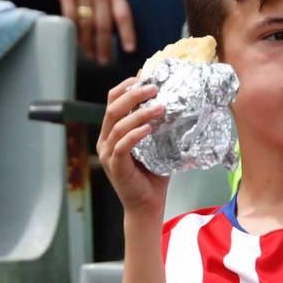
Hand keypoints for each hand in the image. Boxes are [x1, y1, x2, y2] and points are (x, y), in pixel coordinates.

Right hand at [51, 0, 136, 64]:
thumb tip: (118, 23)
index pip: (124, 15)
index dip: (127, 33)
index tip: (129, 49)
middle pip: (104, 25)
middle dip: (105, 46)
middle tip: (104, 61)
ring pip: (87, 24)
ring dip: (89, 43)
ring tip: (91, 56)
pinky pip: (71, 17)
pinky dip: (74, 32)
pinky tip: (76, 42)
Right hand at [96, 78, 167, 214]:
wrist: (147, 205)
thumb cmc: (153, 175)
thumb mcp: (156, 145)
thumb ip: (159, 127)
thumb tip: (176, 105)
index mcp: (112, 133)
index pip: (112, 101)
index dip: (126, 87)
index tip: (143, 77)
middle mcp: (106, 140)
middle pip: (113, 108)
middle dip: (133, 95)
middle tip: (153, 87)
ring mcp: (109, 154)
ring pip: (118, 125)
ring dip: (140, 114)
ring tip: (160, 107)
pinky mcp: (115, 167)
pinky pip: (122, 146)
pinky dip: (135, 134)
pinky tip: (150, 128)